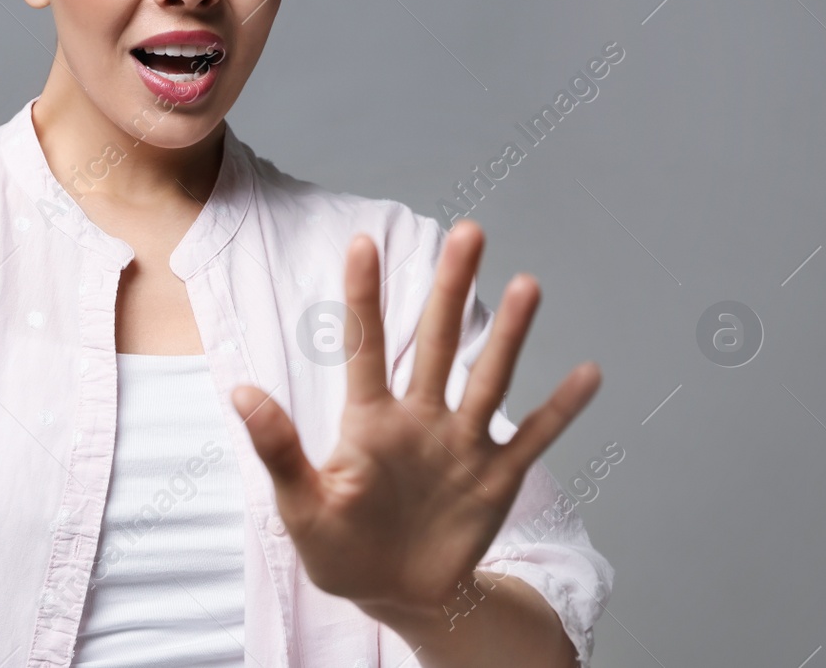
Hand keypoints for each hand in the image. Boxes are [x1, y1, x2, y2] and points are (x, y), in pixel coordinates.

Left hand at [232, 220, 599, 618]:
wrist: (397, 594)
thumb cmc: (339, 547)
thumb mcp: (300, 503)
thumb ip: (277, 448)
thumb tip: (238, 391)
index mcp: (369, 420)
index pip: (364, 346)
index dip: (363, 295)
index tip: (363, 240)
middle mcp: (419, 418)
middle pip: (435, 342)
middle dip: (450, 289)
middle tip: (467, 232)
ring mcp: (461, 444)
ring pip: (488, 378)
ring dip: (508, 335)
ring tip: (527, 285)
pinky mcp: (495, 478)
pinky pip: (533, 438)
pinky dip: (560, 410)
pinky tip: (587, 373)